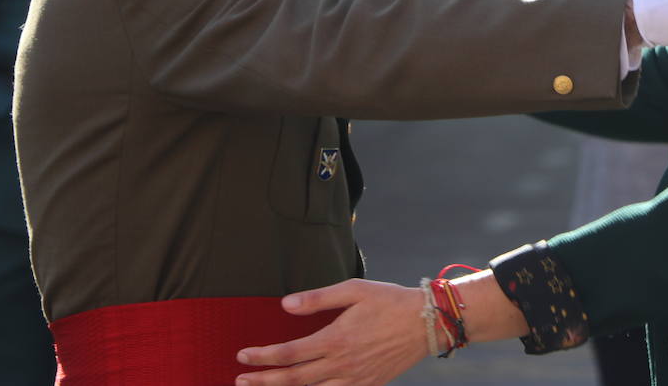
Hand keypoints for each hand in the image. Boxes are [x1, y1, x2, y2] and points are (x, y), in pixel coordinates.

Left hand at [235, 279, 427, 385]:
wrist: (426, 322)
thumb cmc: (390, 301)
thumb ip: (317, 299)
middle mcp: (341, 364)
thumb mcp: (354, 290)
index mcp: (335, 339)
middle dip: (263, 380)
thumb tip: (285, 305)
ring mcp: (354, 379)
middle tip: (240, 380)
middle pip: (292, 379)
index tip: (243, 356)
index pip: (288, 352)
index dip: (262, 356)